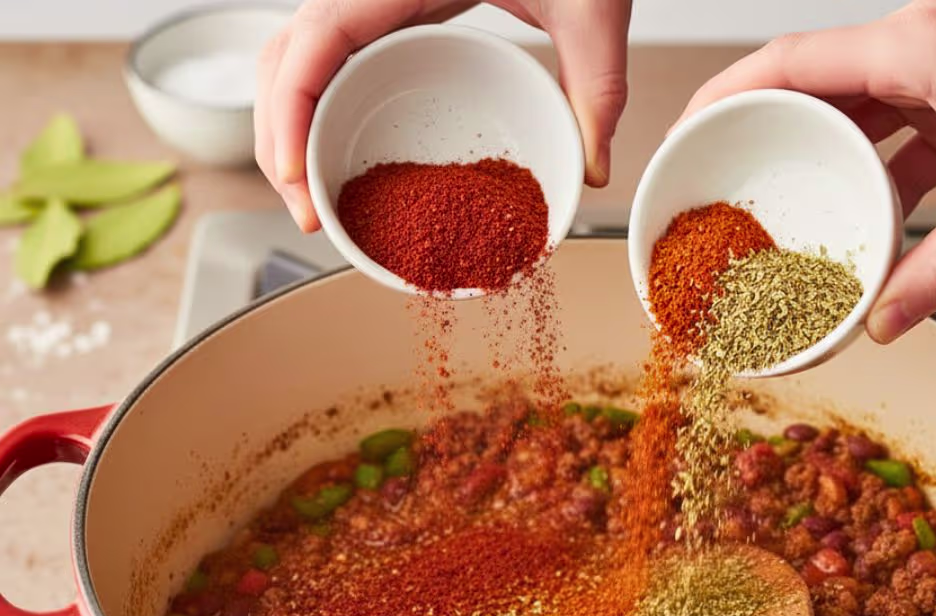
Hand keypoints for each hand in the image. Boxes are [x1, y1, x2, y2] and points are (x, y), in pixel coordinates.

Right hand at [256, 0, 630, 231]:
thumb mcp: (589, 6)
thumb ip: (596, 85)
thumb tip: (590, 170)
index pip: (313, 41)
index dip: (289, 113)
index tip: (296, 180)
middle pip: (284, 60)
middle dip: (280, 141)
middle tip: (311, 215)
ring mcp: (371, 3)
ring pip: (294, 63)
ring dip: (290, 133)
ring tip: (316, 202)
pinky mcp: (385, 16)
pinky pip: (329, 63)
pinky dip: (316, 115)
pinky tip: (337, 160)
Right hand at [674, 0, 935, 343]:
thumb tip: (885, 319)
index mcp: (917, 49)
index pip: (788, 62)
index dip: (723, 95)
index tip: (684, 132)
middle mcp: (920, 48)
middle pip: (806, 84)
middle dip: (755, 131)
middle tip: (717, 177)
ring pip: (846, 109)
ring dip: (811, 156)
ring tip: (776, 204)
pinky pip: (890, 132)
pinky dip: (867, 172)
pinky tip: (862, 215)